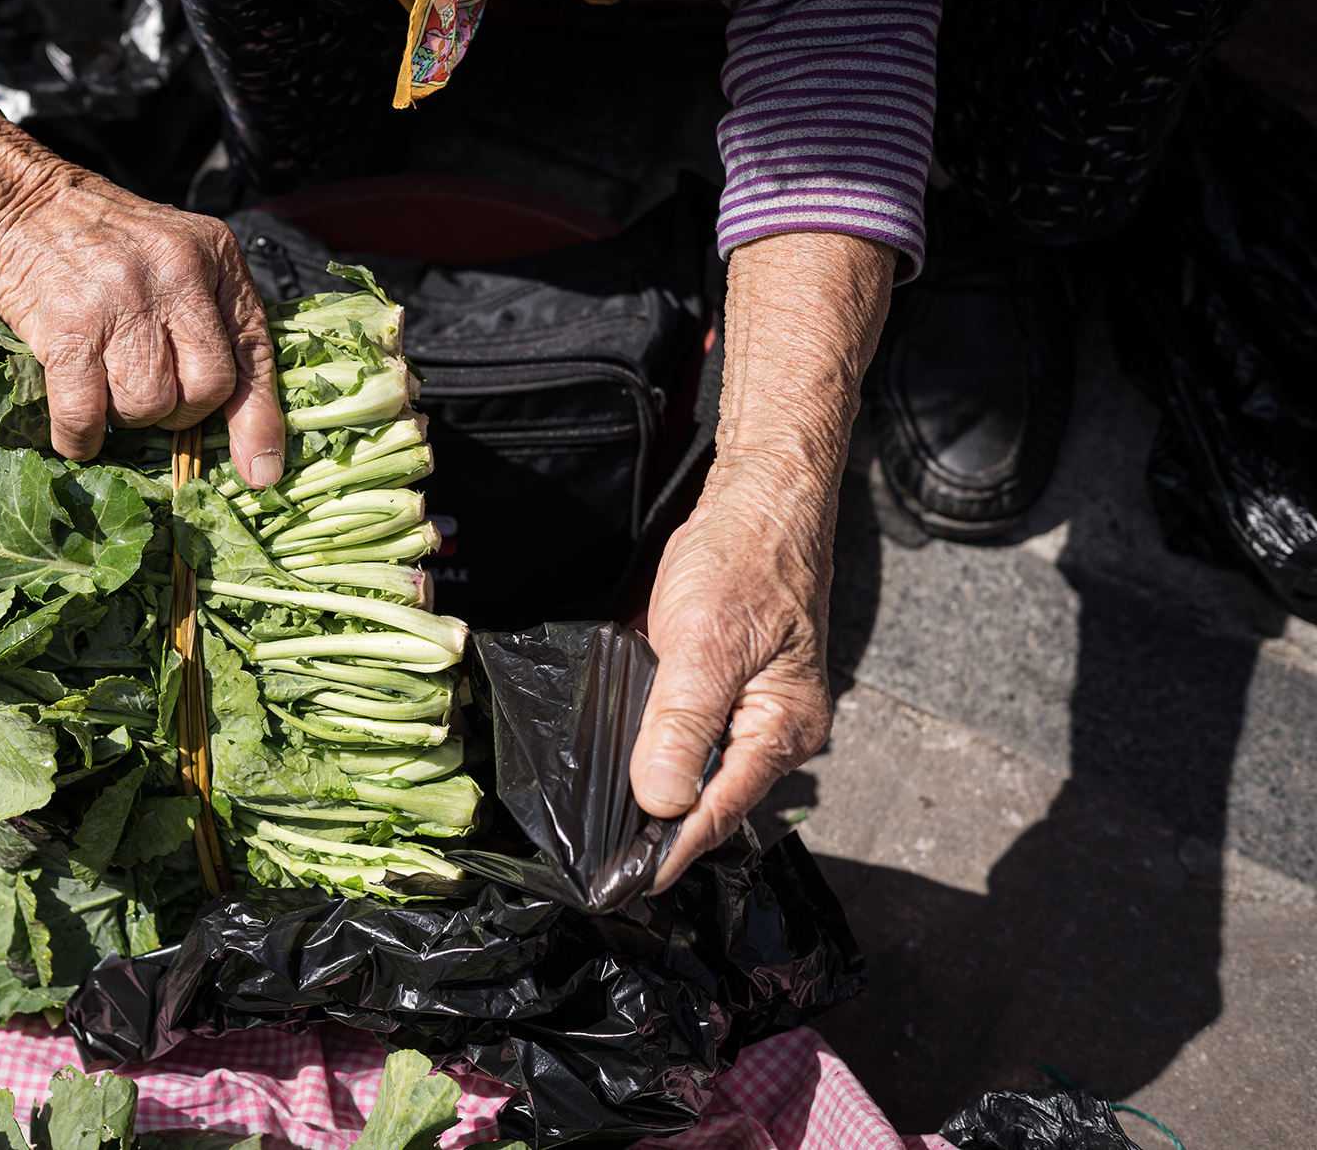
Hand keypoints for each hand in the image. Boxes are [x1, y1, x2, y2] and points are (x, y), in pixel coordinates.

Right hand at [0, 163, 284, 486]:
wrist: (16, 201)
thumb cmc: (101, 241)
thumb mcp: (175, 258)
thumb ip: (211, 323)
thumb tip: (247, 434)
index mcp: (214, 256)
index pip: (253, 350)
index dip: (258, 420)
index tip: (260, 471)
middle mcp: (177, 273)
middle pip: (207, 388)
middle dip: (181, 412)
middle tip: (150, 394)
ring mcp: (123, 299)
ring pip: (151, 406)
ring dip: (128, 416)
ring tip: (108, 384)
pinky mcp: (69, 327)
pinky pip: (86, 416)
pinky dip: (82, 438)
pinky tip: (78, 430)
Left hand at [627, 230, 894, 890]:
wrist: (763, 498)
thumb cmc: (743, 561)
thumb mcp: (703, 643)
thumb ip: (681, 724)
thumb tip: (659, 802)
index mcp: (780, 729)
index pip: (717, 813)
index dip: (668, 853)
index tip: (624, 888)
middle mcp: (774, 729)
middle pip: (711, 799)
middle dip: (660, 834)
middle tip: (604, 869)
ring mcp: (755, 708)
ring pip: (700, 768)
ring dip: (657, 794)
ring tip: (606, 834)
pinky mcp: (731, 684)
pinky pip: (694, 732)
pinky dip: (660, 749)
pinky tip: (622, 762)